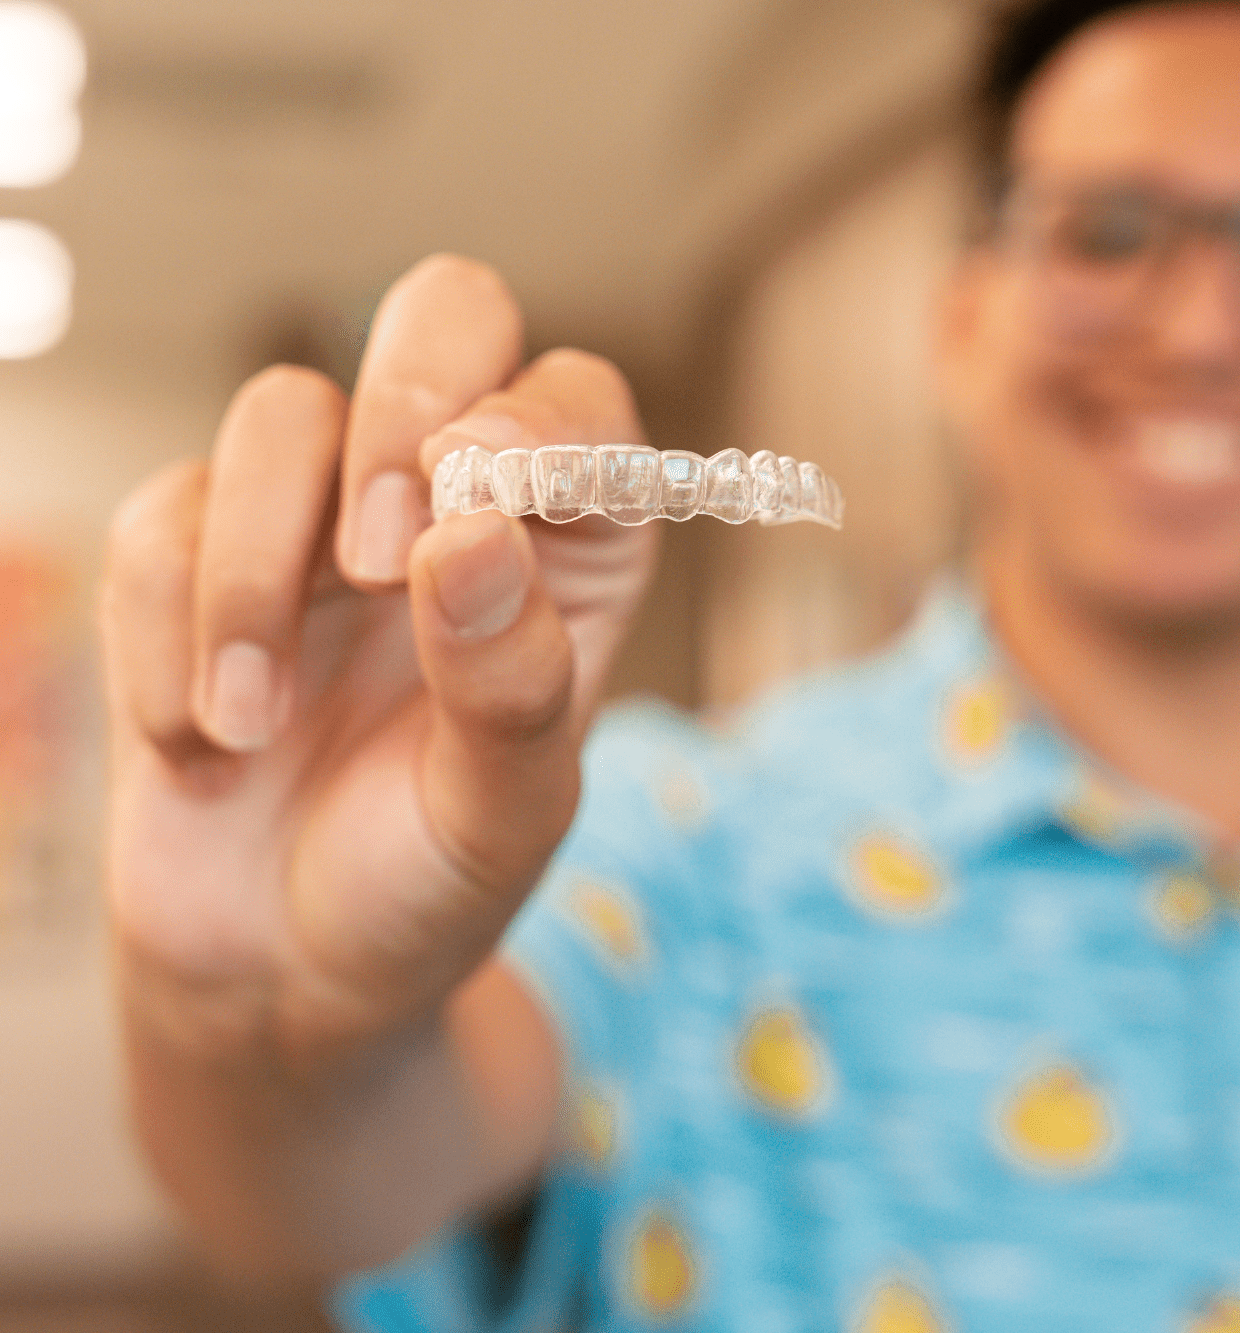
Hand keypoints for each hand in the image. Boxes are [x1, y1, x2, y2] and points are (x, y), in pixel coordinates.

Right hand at [102, 255, 657, 1064]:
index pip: (578, 408)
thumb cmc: (424, 886)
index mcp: (562, 557)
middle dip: (399, 409)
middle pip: (445, 317)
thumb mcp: (500, 816)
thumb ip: (508, 681)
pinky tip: (202, 740)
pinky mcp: (196, 558)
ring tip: (260, 721)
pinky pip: (160, 519)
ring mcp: (315, 523)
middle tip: (373, 559)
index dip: (537, 420)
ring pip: (277, 411)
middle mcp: (447, 510)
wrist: (282, 973)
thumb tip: (471, 530)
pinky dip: (170, 632)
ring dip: (255, 569)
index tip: (480, 494)